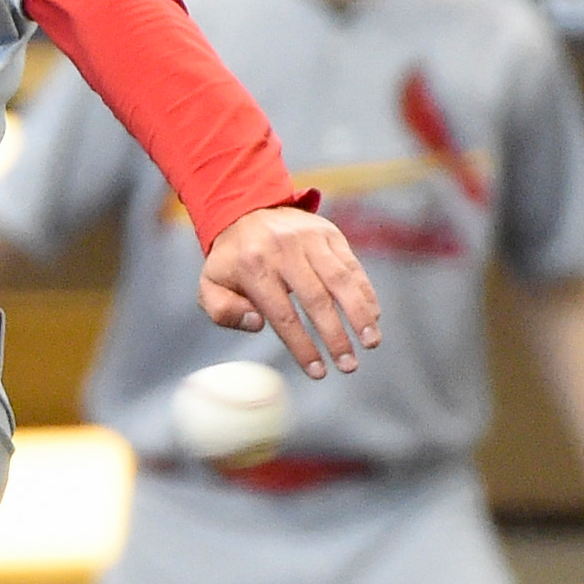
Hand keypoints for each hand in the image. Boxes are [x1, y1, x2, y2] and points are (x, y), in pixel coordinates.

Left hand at [200, 204, 382, 378]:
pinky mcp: (329, 233)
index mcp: (253, 267)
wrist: (246, 211)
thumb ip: (223, 310)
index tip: (318, 371)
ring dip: (360, 314)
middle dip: (336, 336)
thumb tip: (257, 324)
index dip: (302, 346)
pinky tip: (373, 315)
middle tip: (349, 366)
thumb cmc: (232, 260)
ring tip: (371, 342)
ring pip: (341, 280)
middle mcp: (283, 251)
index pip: (282, 314)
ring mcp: (309, 239)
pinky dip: (365, 291)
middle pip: (316, 299)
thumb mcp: (211, 284)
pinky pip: (352, 265)